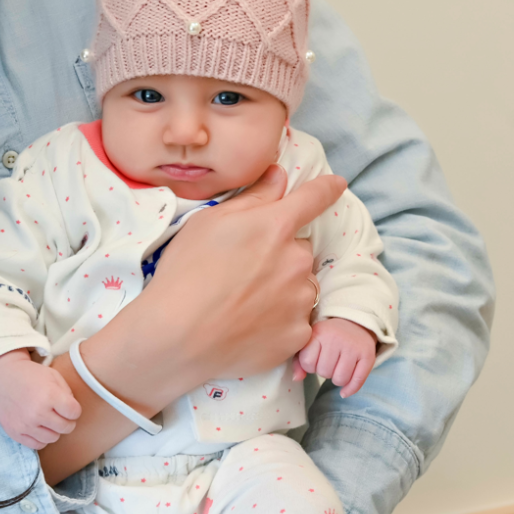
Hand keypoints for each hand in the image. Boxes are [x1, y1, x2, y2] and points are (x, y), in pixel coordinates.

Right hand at [0, 349, 80, 448]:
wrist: (1, 376)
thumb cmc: (30, 375)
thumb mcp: (53, 375)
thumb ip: (68, 393)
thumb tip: (73, 413)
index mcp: (49, 395)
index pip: (75, 413)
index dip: (74, 409)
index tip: (67, 405)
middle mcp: (37, 412)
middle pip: (66, 428)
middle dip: (67, 420)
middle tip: (59, 413)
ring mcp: (25, 424)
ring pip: (53, 438)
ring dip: (54, 430)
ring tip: (48, 419)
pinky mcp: (15, 432)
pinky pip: (37, 445)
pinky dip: (41, 438)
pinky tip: (38, 427)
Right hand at [37, 170, 345, 483]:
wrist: (177, 336)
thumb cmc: (185, 273)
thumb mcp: (208, 222)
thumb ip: (252, 198)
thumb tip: (278, 176)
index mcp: (276, 226)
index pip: (314, 198)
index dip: (326, 188)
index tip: (337, 185)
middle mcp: (297, 260)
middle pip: (299, 249)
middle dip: (281, 255)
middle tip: (244, 271)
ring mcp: (300, 300)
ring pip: (300, 286)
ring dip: (283, 289)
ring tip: (244, 303)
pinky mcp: (298, 335)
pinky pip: (296, 321)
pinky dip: (279, 322)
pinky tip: (250, 326)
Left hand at [296, 317, 376, 396]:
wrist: (355, 323)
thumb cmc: (328, 336)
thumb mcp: (311, 341)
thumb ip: (299, 360)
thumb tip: (296, 379)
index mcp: (319, 333)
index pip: (307, 362)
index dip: (309, 367)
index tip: (315, 360)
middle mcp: (336, 338)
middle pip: (324, 372)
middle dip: (324, 372)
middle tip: (329, 363)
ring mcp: (353, 347)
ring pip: (340, 379)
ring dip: (336, 379)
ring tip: (337, 369)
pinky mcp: (368, 355)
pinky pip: (358, 380)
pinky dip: (350, 389)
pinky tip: (344, 391)